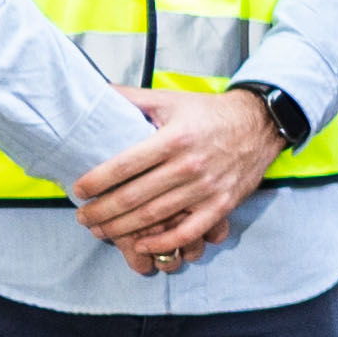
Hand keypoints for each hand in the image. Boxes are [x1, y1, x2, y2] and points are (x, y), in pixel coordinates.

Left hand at [72, 86, 284, 276]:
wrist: (259, 124)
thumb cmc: (208, 113)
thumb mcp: (170, 100)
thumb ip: (132, 98)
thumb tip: (96, 91)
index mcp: (174, 138)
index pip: (125, 165)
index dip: (97, 181)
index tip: (78, 190)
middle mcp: (189, 165)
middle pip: (134, 196)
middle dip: (102, 211)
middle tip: (82, 217)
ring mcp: (206, 188)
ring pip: (155, 216)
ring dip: (122, 228)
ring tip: (99, 230)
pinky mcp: (221, 205)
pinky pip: (188, 231)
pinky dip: (163, 242)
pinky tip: (142, 244)